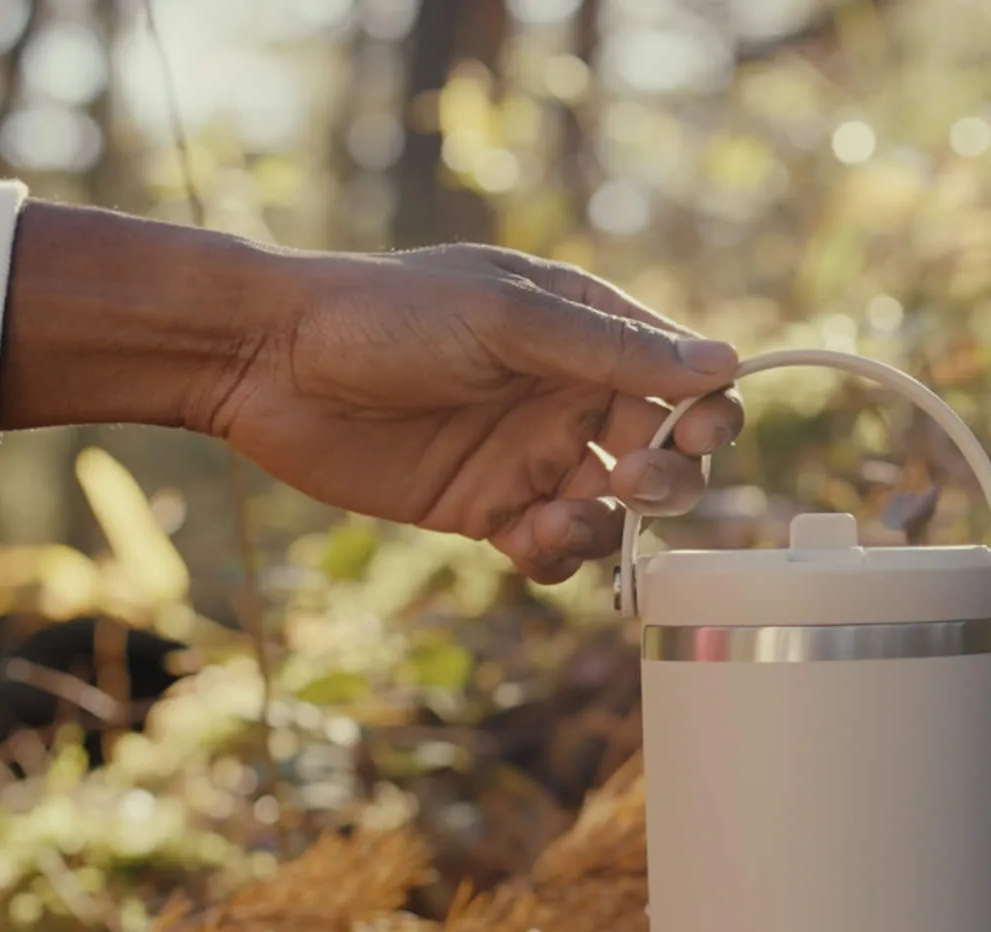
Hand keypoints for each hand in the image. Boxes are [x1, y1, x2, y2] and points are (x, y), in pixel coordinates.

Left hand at [0, 205, 742, 581]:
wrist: (267, 363)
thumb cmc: (383, 316)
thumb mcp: (506, 321)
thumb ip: (613, 352)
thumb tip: (722, 362)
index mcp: (584, 329)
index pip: (683, 377)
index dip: (706, 412)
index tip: (693, 436)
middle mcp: (567, 393)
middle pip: (665, 452)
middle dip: (666, 479)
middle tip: (631, 483)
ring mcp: (529, 454)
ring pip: (614, 511)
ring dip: (611, 526)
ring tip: (559, 518)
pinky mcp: (488, 509)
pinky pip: (554, 547)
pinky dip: (557, 556)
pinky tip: (524, 543)